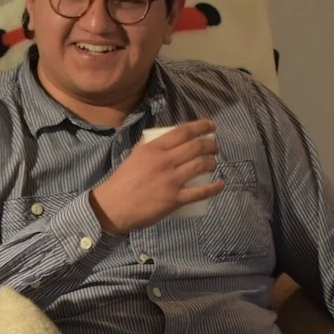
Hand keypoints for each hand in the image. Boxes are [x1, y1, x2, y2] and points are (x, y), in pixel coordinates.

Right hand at [89, 119, 225, 235]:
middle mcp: (164, 161)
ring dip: (213, 162)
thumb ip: (148, 145)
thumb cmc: (122, 181)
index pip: (184, 132)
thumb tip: (161, 136)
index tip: (212, 126)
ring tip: (214, 163)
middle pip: (196, 147)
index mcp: (154, 148)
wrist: (113, 207)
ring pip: (201, 166)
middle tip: (215, 148)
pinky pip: (200, 192)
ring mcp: (171, 181)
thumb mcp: (134, 156)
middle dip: (211, 145)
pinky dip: (214, 188)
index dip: (202, 127)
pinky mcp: (174, 199)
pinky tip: (221, 184)